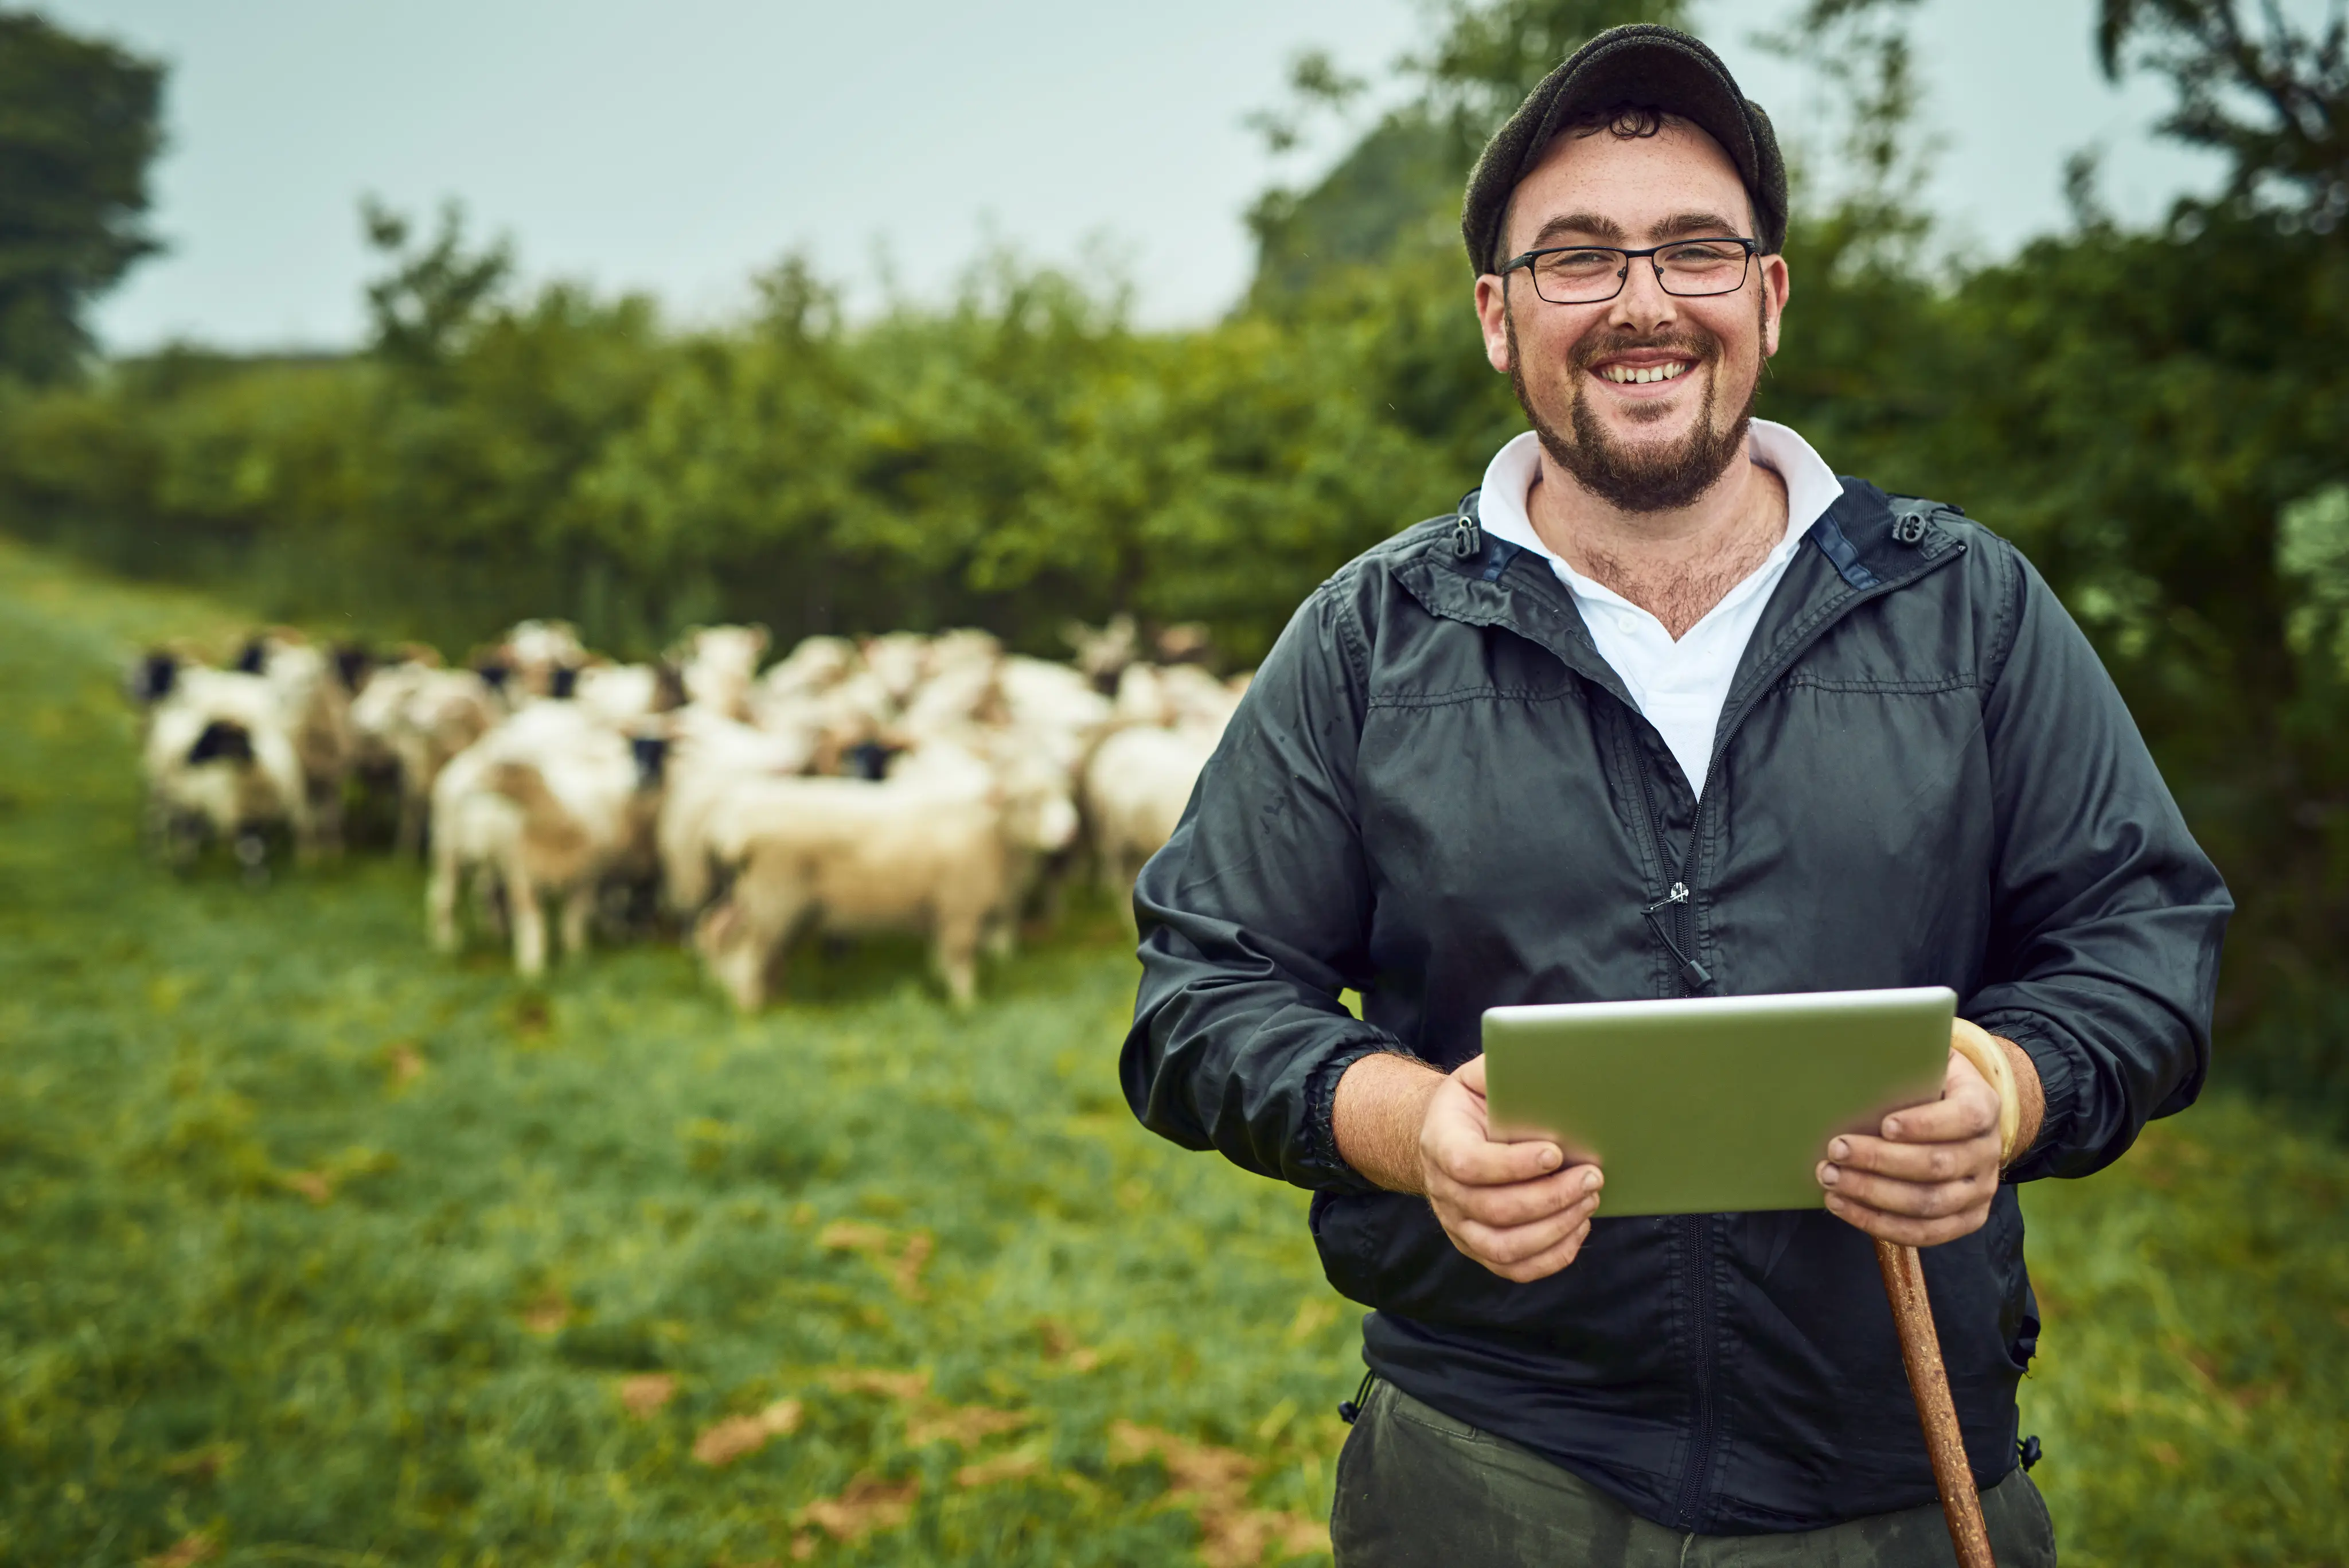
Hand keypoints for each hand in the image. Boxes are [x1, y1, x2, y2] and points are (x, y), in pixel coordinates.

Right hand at [1418, 1055, 1603, 1281]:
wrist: (1444, 1139)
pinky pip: (1513, 1267)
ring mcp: (1458, 1225)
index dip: (1512, 1165)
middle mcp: (1443, 1191)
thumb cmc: (1473, 1105)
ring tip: (1589, 1201)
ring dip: (1554, 1228)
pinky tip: (1577, 1228)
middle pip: (1494, 1209)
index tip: (1555, 1152)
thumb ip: (1501, 1070)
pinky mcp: (1477, 1247)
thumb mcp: (1477, 1078)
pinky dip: (1551, 1256)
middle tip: (1592, 1176)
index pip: (1469, 1164)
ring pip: (1504, 1246)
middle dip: (1550, 1196)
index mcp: (1440, 1143)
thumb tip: (1544, 1064)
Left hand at [1818, 1045, 2002, 1245]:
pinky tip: (1843, 1206)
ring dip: (1872, 1195)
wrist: (1960, 1114)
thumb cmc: (1928, 1083)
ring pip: (1928, 1204)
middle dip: (1880, 1161)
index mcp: (1984, 1105)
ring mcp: (1981, 1190)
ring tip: (1830, 1179)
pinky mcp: (1968, 1219)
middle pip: (1937, 1165)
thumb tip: (1854, 1052)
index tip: (1885, 1124)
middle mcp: (1989, 1151)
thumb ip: (1904, 1061)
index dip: (1925, 1124)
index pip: (1964, 1117)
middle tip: (1836, 1150)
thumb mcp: (1926, 1061)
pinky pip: (1925, 1233)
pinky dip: (1878, 1223)